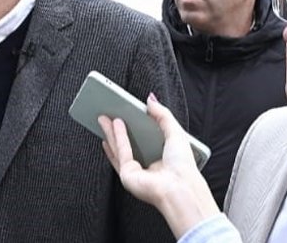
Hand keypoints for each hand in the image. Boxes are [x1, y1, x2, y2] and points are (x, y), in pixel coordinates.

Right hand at [98, 94, 218, 237]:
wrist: (180, 187)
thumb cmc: (183, 166)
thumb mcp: (176, 132)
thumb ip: (162, 115)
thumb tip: (150, 99)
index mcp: (162, 158)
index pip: (145, 139)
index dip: (135, 125)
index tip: (128, 111)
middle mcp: (148, 166)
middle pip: (129, 143)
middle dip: (118, 127)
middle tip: (110, 111)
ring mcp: (136, 172)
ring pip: (120, 148)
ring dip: (111, 132)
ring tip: (104, 116)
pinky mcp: (127, 175)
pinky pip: (120, 153)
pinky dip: (116, 138)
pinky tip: (113, 124)